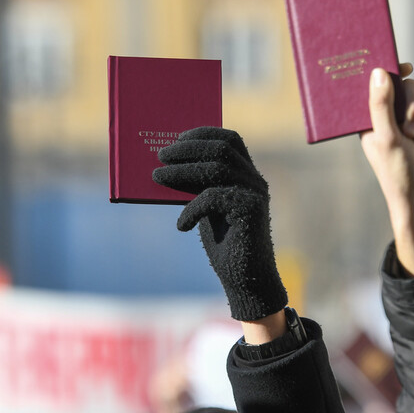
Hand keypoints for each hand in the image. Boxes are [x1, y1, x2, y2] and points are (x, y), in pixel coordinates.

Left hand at [153, 127, 286, 320]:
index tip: (177, 138)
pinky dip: (191, 208)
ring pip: (216, 168)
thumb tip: (166, 167)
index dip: (204, 133)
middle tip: (160, 156)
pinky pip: (213, 197)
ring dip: (181, 171)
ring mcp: (255, 194)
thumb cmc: (224, 244)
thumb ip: (197, 187)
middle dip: (187, 149)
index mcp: (246, 175)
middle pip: (221, 148)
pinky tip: (182, 225)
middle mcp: (254, 180)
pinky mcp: (251, 211)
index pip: (230, 139)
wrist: (246, 279)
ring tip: (157, 177)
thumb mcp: (207, 209)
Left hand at [360, 65, 413, 276]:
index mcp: (371, 121)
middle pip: (410, 88)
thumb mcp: (387, 138)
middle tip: (409, 129)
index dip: (391, 72)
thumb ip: (382, 105)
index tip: (405, 66)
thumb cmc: (398, 174)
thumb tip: (378, 71)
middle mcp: (391, 120)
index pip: (379, 86)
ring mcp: (413, 126)